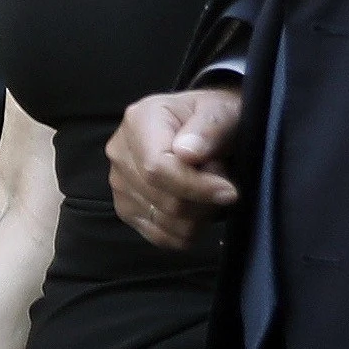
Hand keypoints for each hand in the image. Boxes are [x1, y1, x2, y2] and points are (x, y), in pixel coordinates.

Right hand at [107, 89, 243, 249]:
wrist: (203, 130)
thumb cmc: (213, 117)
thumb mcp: (221, 111)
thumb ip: (209, 128)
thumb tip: (187, 153)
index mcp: (138, 121)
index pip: (157, 168)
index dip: (196, 186)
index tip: (229, 191)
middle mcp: (120, 153)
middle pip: (164, 200)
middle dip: (205, 200)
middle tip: (223, 181)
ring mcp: (119, 184)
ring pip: (166, 222)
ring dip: (200, 215)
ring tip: (208, 189)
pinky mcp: (126, 208)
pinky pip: (161, 237)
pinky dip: (188, 231)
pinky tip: (198, 207)